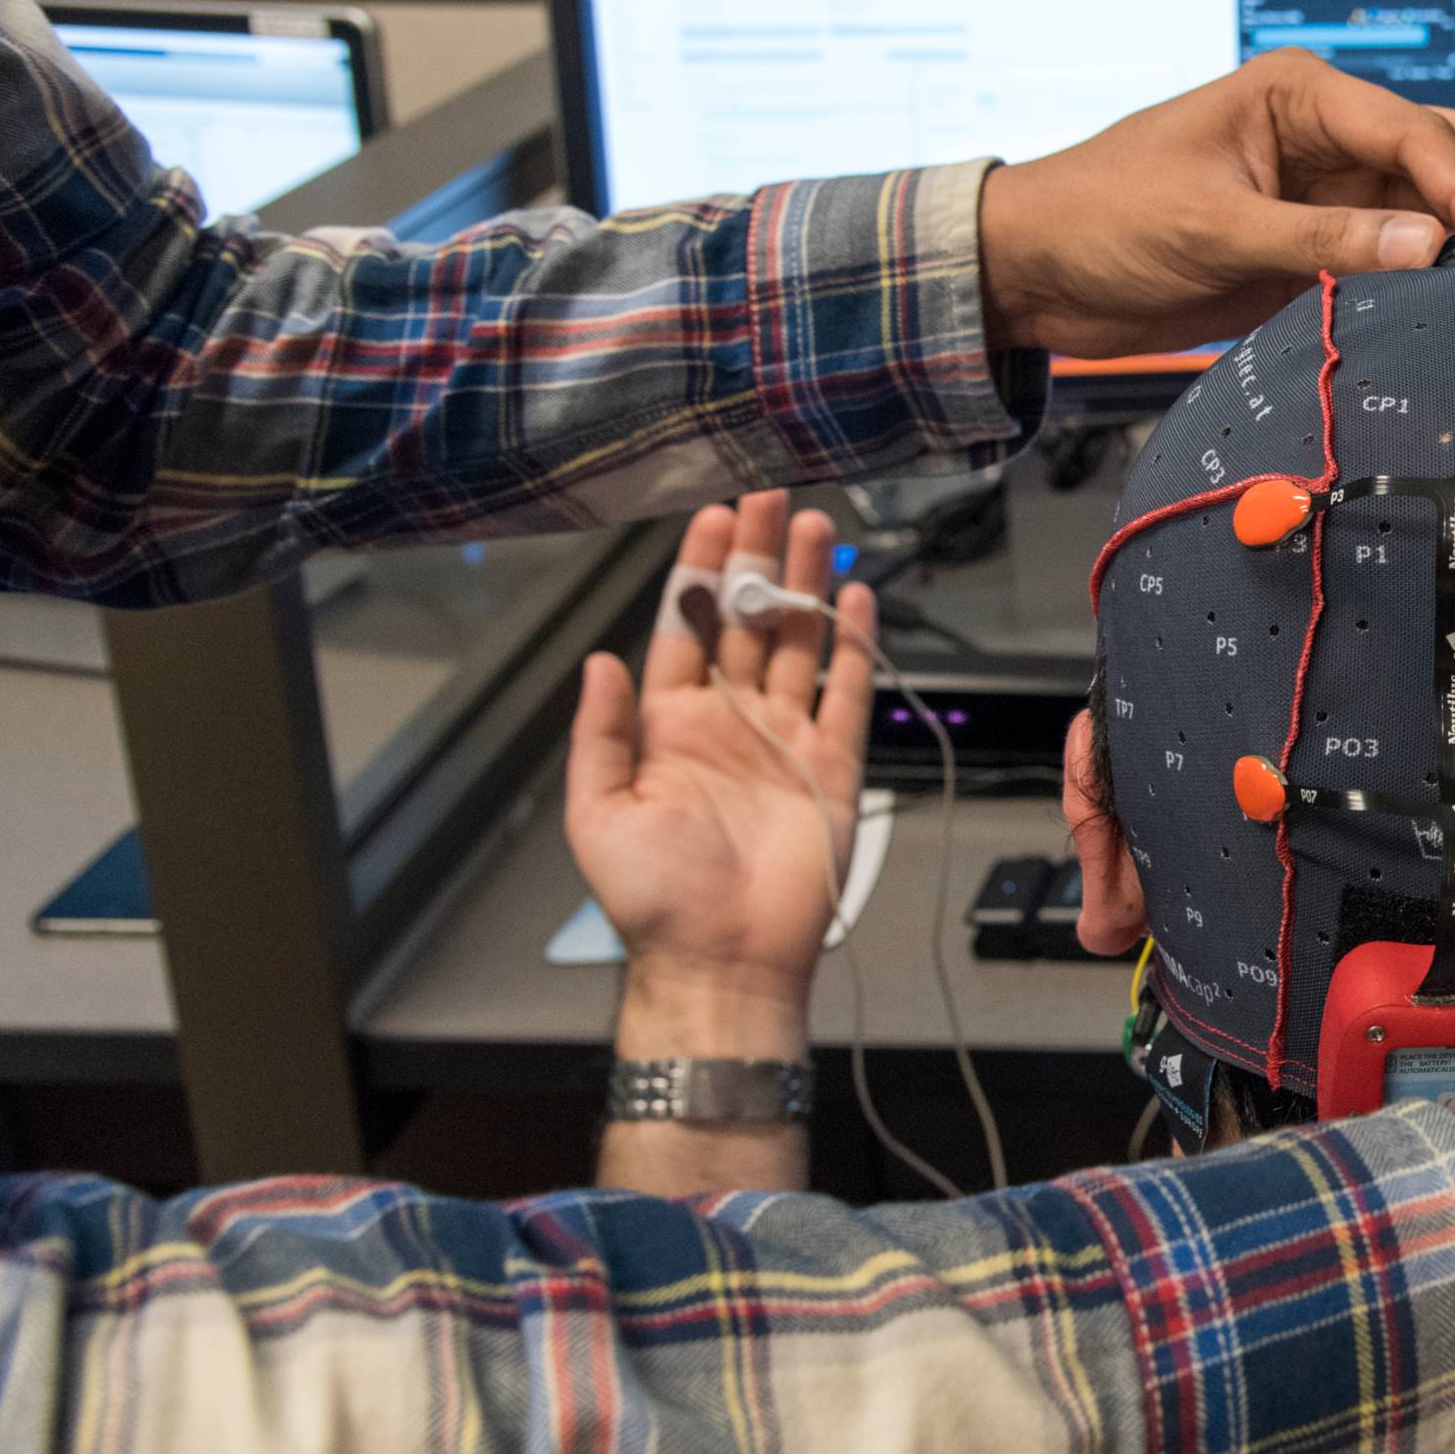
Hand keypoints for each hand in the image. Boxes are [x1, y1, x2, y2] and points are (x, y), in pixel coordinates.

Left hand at [564, 490, 875, 1064]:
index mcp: (670, 725)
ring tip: (818, 526)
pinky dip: (853, 645)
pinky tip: (855, 599)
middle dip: (759, 557)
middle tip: (772, 495)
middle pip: (747, 620)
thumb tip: (600, 659)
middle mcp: (729, 720)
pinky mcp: (831, 765)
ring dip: (806, 584)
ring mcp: (784, 738)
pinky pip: (845, 693)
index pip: (687, 628)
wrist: (726, 958)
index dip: (701, 571)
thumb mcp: (599, 813)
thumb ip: (602, 732)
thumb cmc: (654, 898)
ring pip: (798, 642)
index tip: (715, 516)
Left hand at [975, 49, 1454, 360]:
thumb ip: (1323, 239)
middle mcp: (1328, 138)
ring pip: (1431, 214)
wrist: (1039, 270)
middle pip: (1447, 156)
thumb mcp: (1211, 226)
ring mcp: (1328, 197)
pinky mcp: (1318, 251)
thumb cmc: (1102, 216)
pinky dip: (1416, 290)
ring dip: (1452, 255)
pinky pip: (1394, 265)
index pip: (1417, 131)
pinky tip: (1427, 323)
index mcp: (1301, 96)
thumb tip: (1429, 246)